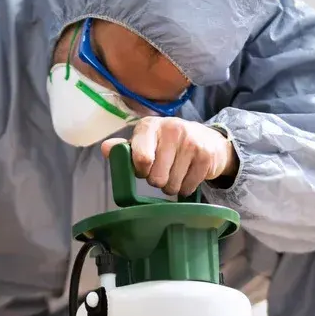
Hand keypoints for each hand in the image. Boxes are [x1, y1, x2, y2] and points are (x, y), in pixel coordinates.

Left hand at [102, 117, 237, 195]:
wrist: (209, 139)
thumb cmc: (167, 143)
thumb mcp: (145, 140)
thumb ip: (124, 148)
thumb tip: (105, 149)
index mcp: (150, 126)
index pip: (141, 158)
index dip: (141, 171)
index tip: (144, 169)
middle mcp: (172, 130)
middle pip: (156, 178)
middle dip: (156, 180)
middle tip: (162, 170)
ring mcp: (192, 143)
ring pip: (171, 186)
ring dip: (170, 186)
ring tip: (175, 172)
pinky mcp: (206, 158)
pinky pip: (187, 188)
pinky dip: (185, 188)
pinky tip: (187, 174)